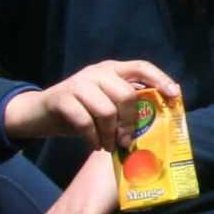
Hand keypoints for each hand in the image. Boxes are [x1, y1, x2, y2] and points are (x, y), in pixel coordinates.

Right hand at [5, 60, 181, 153]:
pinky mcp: (62, 98)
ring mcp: (78, 83)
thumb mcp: (105, 103)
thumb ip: (125, 105)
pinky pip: (85, 122)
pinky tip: (94, 145)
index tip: (174, 95)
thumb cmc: (80, 111)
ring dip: (110, 134)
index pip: (141, 67)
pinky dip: (93, 138)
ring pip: (107, 111)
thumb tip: (155, 124)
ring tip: (108, 146)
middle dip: (130, 123)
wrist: (39, 113)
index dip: (160, 79)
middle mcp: (97, 72)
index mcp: (112, 69)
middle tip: (127, 141)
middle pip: (126, 95)